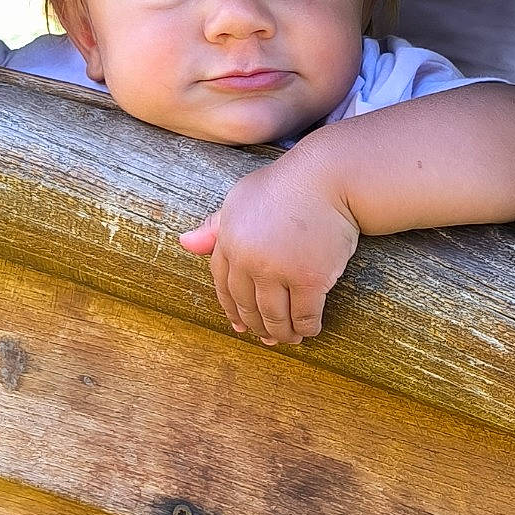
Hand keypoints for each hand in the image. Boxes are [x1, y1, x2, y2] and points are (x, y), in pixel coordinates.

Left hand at [179, 147, 358, 346]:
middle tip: (267, 338)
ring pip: (274, 316)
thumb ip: (215, 226)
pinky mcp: (309, 278)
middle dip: (257, 326)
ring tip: (289, 338)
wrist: (330, 177)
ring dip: (281, 333)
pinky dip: (306, 327)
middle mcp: (248, 258)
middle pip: (248, 305)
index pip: (223, 285)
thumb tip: (183, 243)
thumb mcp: (242, 199)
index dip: (232, 309)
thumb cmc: (287, 185)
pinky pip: (304, 314)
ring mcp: (278, 269)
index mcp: (229, 239)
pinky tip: (309, 330)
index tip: (240, 325)